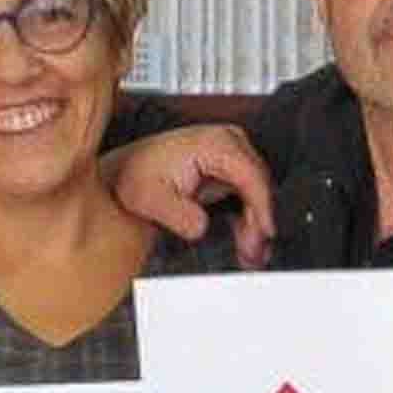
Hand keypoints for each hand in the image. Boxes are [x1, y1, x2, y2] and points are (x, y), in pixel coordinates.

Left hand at [110, 125, 274, 263]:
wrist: (127, 171)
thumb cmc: (137, 178)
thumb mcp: (150, 199)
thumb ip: (179, 216)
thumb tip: (202, 227)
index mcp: (213, 144)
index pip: (251, 176)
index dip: (262, 208)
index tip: (265, 233)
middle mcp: (227, 140)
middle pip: (259, 184)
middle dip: (259, 220)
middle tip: (252, 252)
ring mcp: (230, 150)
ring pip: (257, 190)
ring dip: (255, 221)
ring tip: (248, 252)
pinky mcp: (228, 164)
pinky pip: (248, 191)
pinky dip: (248, 215)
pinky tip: (243, 239)